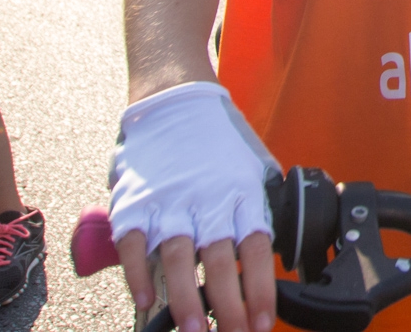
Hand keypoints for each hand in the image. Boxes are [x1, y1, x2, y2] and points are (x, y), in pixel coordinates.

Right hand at [110, 83, 278, 331]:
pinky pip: (134, 243)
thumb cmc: (219, 141)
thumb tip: (276, 253)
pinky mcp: (135, 201)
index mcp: (243, 192)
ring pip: (179, 255)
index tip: (263, 321)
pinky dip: (138, 274)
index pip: (257, 248)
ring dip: (187, 298)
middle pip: (221, 259)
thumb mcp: (255, 168)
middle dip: (229, 305)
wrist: (175, 101)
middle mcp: (209, 198)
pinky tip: (147, 302)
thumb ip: (260, 208)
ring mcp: (170, 200)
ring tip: (196, 330)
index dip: (261, 288)